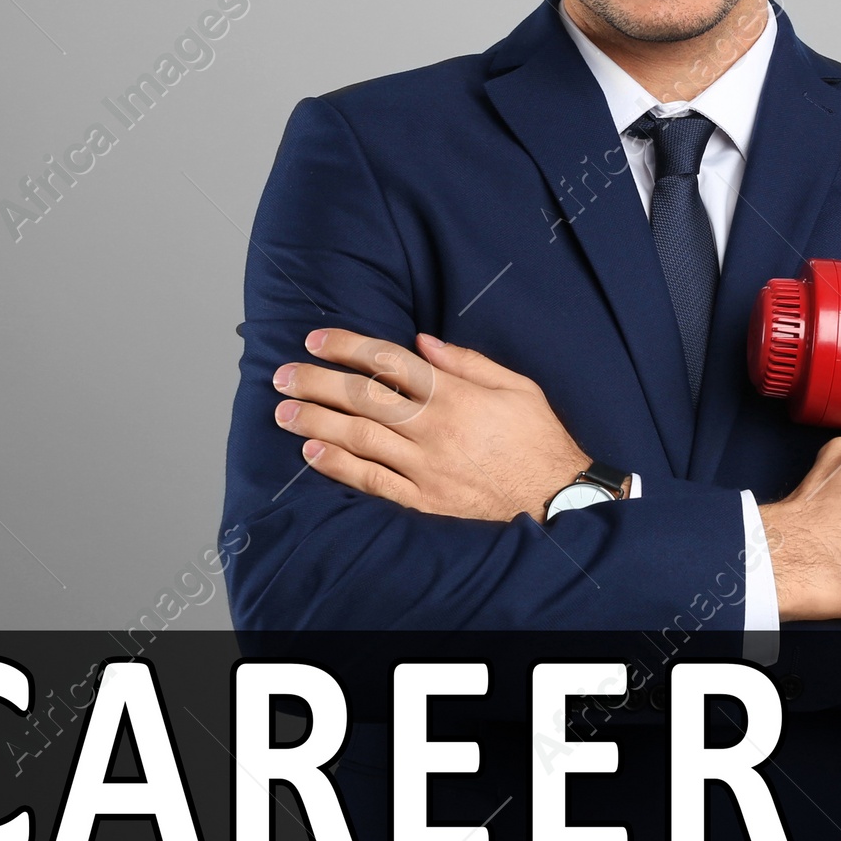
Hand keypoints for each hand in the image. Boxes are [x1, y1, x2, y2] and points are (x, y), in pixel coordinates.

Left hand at [273, 329, 591, 520]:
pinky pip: (373, 483)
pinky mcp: (425, 501)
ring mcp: (427, 468)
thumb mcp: (517, 386)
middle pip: (363, 398)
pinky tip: (312, 455)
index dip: (348, 346)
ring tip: (284, 411)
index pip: (390, 362)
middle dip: (317, 382)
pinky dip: (339, 468)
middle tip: (283, 374)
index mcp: (457, 395)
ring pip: (359, 439)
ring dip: (316, 422)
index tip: (317, 339)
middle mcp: (435, 429)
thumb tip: (422, 342)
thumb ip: (468, 362)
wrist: (557, 498)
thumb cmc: (539, 439)